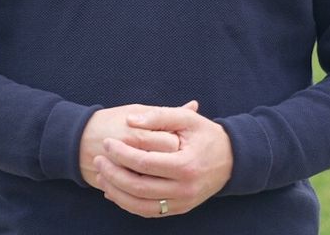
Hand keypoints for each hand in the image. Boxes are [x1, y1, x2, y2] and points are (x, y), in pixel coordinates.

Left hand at [92, 101, 232, 217]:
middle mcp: (185, 188)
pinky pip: (149, 212)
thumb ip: (158, 117)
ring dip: (117, 192)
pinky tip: (114, 191)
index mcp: (186, 165)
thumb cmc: (206, 135)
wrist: (232, 160)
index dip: (121, 154)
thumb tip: (130, 120)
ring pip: (141, 205)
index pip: (144, 163)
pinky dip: (129, 204)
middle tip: (98, 160)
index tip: (107, 143)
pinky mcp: (180, 209)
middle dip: (113, 174)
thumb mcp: (187, 119)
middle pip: (139, 187)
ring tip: (101, 176)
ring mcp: (183, 202)